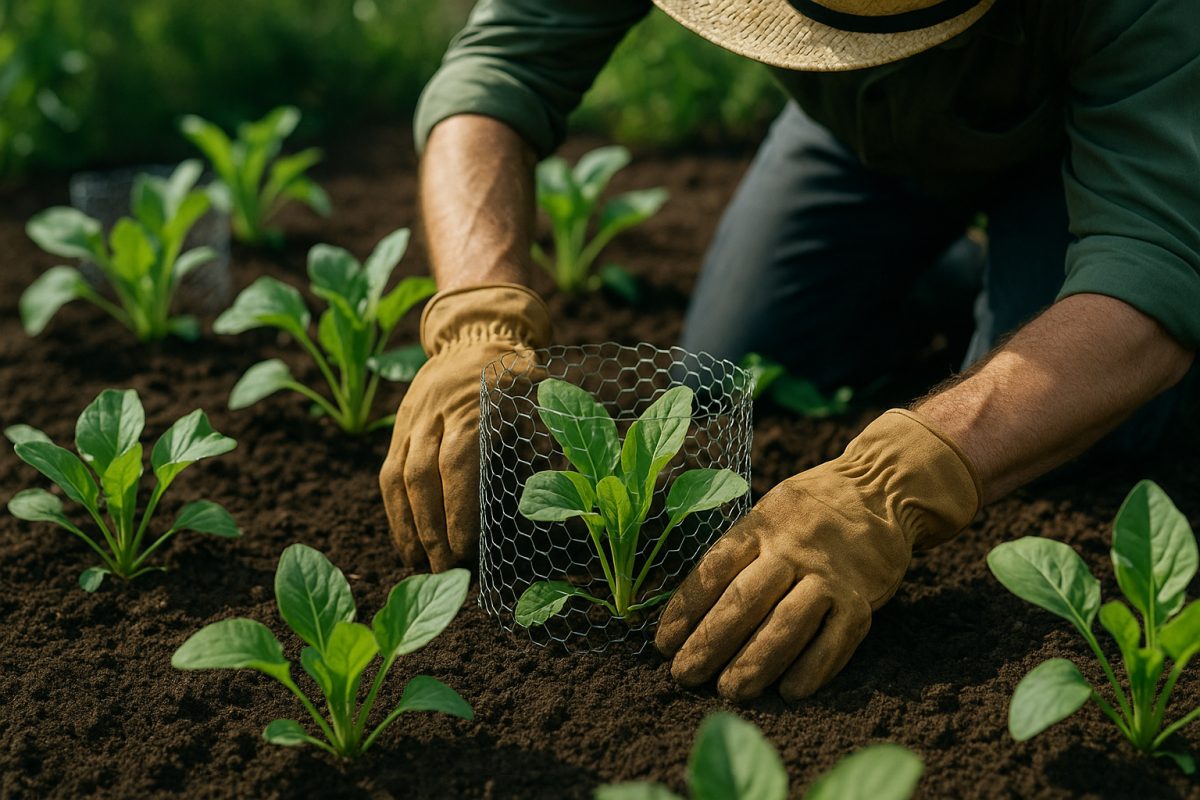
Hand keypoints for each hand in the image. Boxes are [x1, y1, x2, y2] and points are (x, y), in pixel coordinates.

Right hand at [380, 283, 550, 570]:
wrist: (476, 334)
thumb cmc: (520, 375)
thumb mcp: (543, 394)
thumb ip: (550, 435)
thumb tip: (567, 483)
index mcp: (475, 400)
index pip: (459, 459)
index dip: (459, 505)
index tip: (467, 548)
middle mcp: (436, 408)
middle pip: (423, 473)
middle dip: (432, 526)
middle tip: (447, 568)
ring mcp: (412, 418)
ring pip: (398, 475)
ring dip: (408, 525)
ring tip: (421, 565)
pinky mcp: (398, 427)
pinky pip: (388, 472)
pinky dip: (394, 511)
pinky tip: (407, 543)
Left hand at [655, 409, 980, 700]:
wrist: (880, 490)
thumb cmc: (806, 513)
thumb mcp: (765, 514)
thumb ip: (735, 553)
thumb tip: (686, 610)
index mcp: (759, 525)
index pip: (714, 569)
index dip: (685, 609)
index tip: (664, 644)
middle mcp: (791, 548)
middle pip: (744, 600)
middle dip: (710, 643)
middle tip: (685, 676)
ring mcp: (828, 574)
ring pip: (786, 624)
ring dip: (755, 662)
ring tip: (730, 691)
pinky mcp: (861, 598)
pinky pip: (835, 640)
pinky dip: (813, 668)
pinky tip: (790, 692)